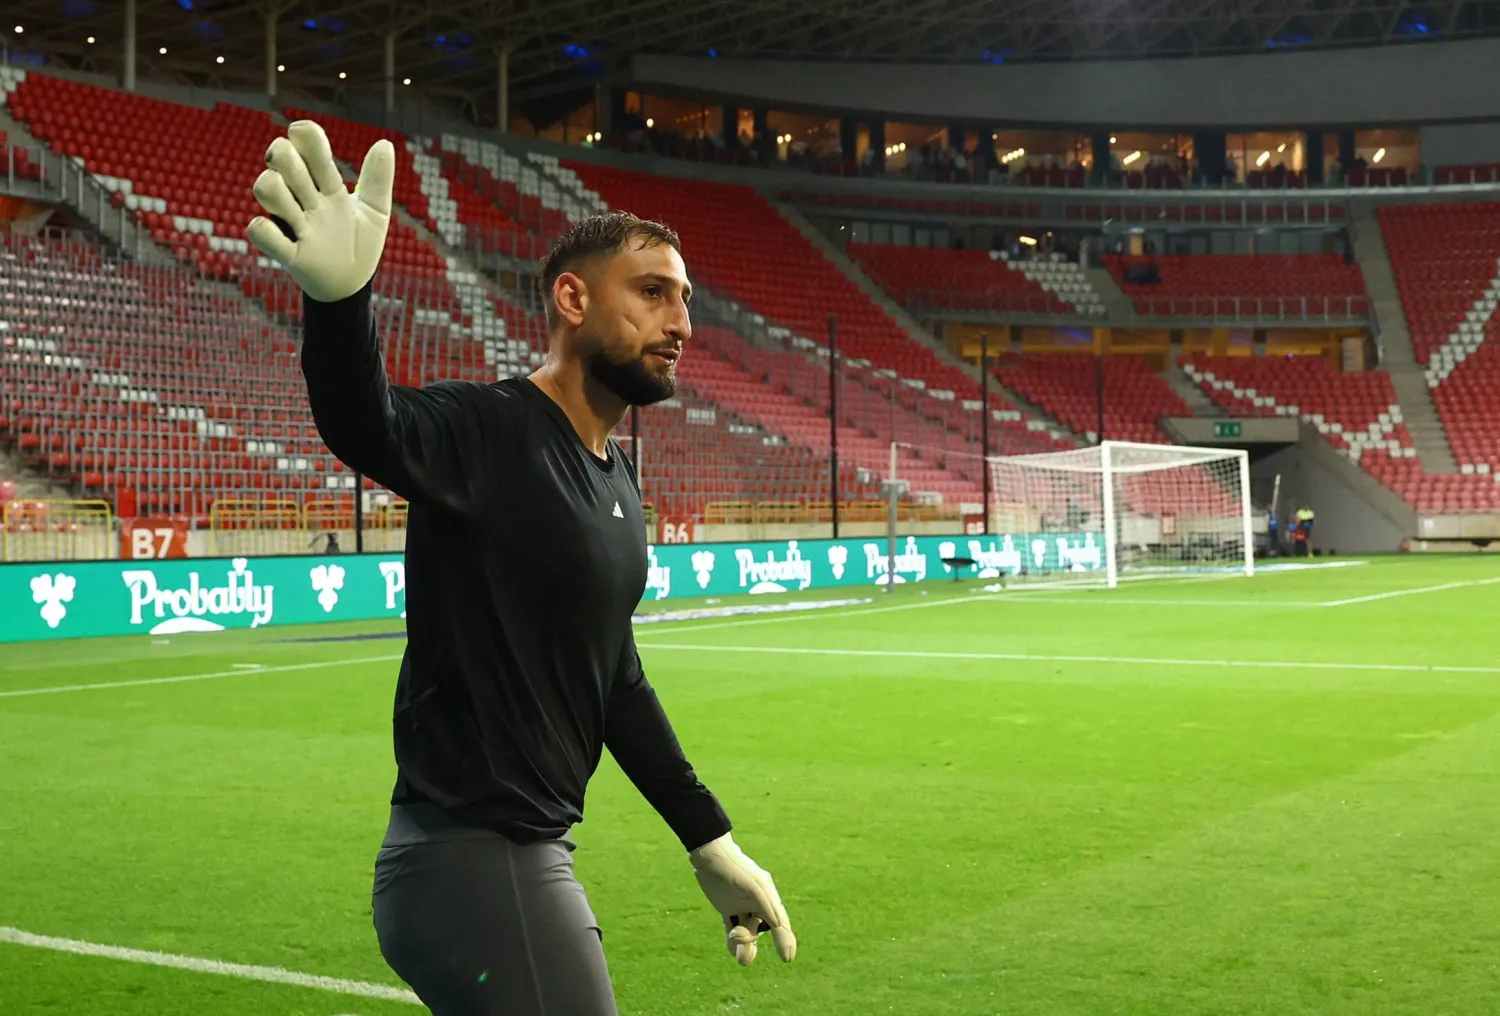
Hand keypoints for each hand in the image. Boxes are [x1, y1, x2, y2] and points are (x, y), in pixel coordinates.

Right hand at [247, 120, 393, 302]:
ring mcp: (294, 225)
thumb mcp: (376, 212)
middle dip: (284, 155)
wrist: (352, 286)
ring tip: (297, 210)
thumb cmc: (359, 245)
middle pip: (281, 158)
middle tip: (303, 176)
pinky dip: (266, 230)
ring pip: (266, 188)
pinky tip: (290, 237)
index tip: (305, 134)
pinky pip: (262, 233)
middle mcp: (305, 200)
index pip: (308, 146)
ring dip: (275, 190)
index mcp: (327, 186)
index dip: (304, 135)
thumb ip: (378, 180)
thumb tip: (385, 143)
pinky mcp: (288, 254)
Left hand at [689, 833, 795, 965]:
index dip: (785, 940)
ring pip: (746, 931)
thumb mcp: (754, 888)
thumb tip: (778, 925)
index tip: (787, 958)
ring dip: (744, 945)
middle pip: (759, 929)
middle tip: (736, 939)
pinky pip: (732, 927)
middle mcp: (757, 904)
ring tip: (740, 959)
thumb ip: (767, 906)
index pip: (779, 923)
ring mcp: (742, 906)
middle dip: (750, 940)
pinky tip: (732, 951)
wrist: (711, 856)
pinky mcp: (728, 907)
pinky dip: (732, 941)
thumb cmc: (735, 869)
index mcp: (768, 897)